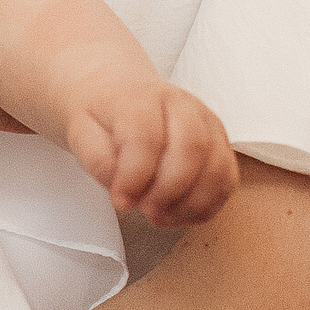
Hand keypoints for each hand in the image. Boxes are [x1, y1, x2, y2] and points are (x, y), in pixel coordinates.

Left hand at [64, 73, 238, 227]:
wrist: (118, 93)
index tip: (121, 201)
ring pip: (217, 165)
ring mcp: (206, 122)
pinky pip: (227, 178)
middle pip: (192, 147)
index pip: (147, 136)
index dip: (135, 176)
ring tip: (162, 216)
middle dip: (170, 191)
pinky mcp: (220, 142)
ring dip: (192, 202)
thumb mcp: (82, 133)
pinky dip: (208, 204)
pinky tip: (181, 213)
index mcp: (141, 97)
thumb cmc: (102, 116)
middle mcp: (181, 104)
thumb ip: (99, 161)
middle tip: (146, 211)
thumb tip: (124, 192)